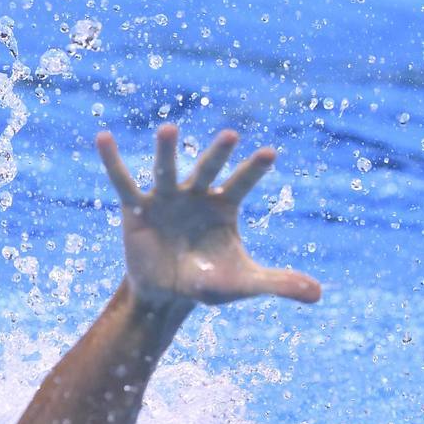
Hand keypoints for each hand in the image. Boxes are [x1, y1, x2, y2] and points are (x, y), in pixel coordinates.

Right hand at [95, 124, 320, 305]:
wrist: (169, 294)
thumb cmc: (210, 280)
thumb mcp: (245, 285)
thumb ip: (280, 284)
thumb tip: (319, 294)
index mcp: (224, 207)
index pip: (243, 183)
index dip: (255, 170)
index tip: (270, 153)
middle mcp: (197, 195)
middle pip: (209, 170)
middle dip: (218, 155)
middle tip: (230, 136)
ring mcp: (166, 197)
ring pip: (167, 171)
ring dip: (167, 152)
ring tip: (167, 129)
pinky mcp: (137, 207)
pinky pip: (124, 182)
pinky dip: (114, 162)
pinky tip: (103, 138)